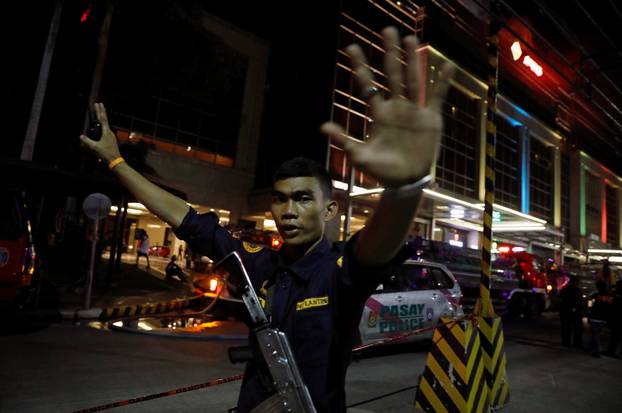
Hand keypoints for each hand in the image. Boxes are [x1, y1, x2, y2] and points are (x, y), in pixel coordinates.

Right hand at [80, 102, 121, 162]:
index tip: (98, 104)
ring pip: (106, 124)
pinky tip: (100, 127)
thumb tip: (81, 136)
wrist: (115, 161)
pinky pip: (106, 129)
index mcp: (106, 132)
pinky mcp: (111, 139)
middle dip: (101, 111)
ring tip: (99, 113)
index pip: (102, 119)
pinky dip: (103, 125)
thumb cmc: (106, 153)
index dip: (99, 111)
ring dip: (102, 118)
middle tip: (99, 104)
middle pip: (105, 119)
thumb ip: (87, 141)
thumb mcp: (95, 147)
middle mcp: (110, 132)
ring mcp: (111, 136)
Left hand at [320, 27, 454, 186]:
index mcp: (379, 113)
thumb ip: (343, 140)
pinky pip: (437, 97)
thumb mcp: (359, 156)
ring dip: (412, 60)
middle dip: (389, 53)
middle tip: (386, 30)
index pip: (367, 85)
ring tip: (411, 39)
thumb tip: (322, 126)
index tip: (351, 47)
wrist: (405, 181)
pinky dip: (442, 82)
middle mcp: (396, 107)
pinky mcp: (430, 119)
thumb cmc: (381, 170)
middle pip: (391, 75)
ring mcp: (413, 111)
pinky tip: (447, 65)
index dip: (360, 67)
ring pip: (412, 80)